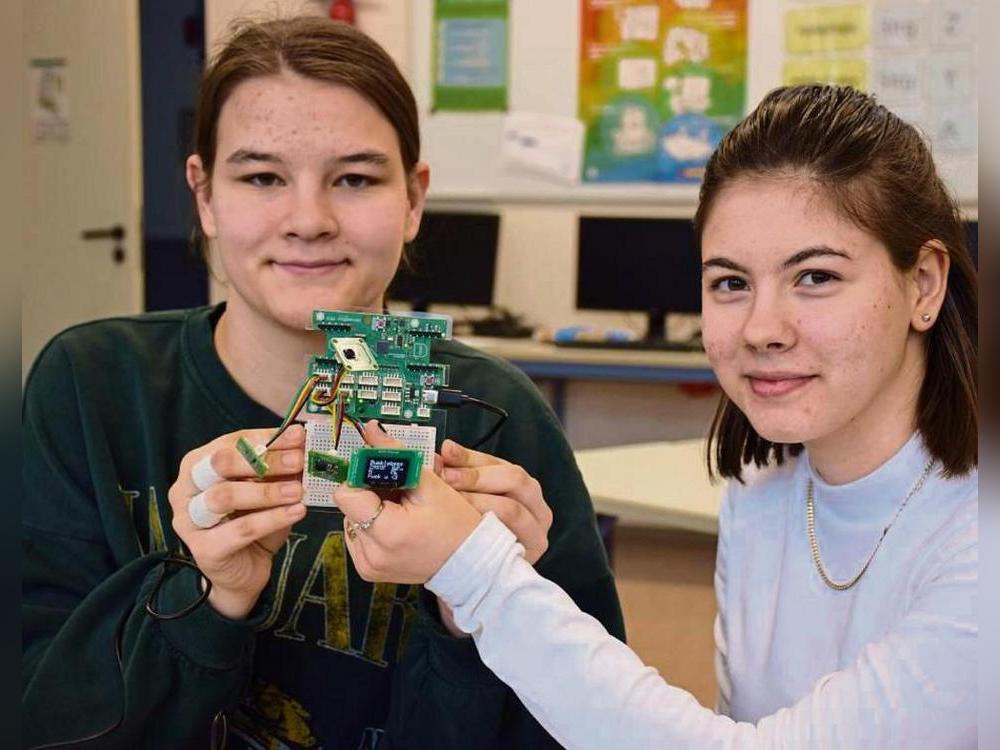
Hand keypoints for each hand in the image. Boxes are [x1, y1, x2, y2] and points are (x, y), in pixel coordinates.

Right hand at [168, 425, 306, 618]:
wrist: (241, 571)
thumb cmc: (251, 520)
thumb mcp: (267, 488)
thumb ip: (278, 469)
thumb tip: (304, 444)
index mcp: (198, 464)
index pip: (230, 442)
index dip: (265, 437)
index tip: (298, 435)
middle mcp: (186, 488)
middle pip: (219, 464)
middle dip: (263, 460)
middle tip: (298, 460)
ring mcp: (189, 520)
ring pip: (225, 496)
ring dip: (266, 491)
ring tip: (298, 491)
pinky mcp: (204, 549)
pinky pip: (240, 530)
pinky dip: (272, 519)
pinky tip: (297, 512)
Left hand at [334, 422, 480, 584]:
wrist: (469, 561)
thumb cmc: (456, 525)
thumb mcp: (430, 484)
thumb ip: (395, 454)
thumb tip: (372, 430)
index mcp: (387, 531)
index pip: (346, 493)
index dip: (363, 478)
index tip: (382, 473)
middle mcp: (371, 553)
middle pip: (349, 506)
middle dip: (370, 493)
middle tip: (399, 493)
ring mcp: (368, 565)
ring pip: (352, 520)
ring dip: (371, 510)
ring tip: (400, 511)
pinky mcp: (368, 570)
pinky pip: (358, 537)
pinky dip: (373, 527)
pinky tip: (396, 526)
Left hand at [439, 439, 551, 564]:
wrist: (479, 582)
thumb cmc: (472, 536)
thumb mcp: (469, 499)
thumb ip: (458, 477)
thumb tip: (439, 455)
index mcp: (525, 488)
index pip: (501, 464)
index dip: (472, 457)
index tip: (446, 451)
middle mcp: (538, 509)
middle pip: (514, 479)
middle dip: (476, 476)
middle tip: (446, 476)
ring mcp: (536, 534)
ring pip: (512, 508)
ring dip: (478, 501)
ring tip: (448, 501)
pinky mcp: (528, 557)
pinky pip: (506, 539)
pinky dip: (482, 530)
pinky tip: (459, 528)